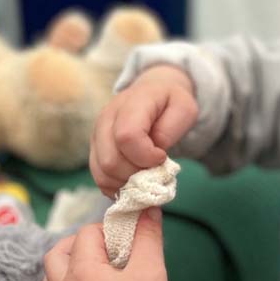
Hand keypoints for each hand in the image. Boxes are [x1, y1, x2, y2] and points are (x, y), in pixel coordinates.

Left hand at [42, 208, 178, 280]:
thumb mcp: (152, 267)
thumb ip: (148, 234)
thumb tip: (148, 208)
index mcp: (82, 272)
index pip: (85, 235)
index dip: (105, 230)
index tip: (123, 237)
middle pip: (55, 254)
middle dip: (75, 244)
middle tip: (101, 248)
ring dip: (63, 270)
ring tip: (87, 270)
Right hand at [91, 65, 197, 197]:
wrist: (153, 92)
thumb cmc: (170, 103)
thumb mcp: (184, 108)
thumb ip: (170, 129)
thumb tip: (155, 151)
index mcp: (130, 104)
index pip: (127, 137)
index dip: (146, 156)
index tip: (162, 157)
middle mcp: (106, 119)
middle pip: (111, 161)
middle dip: (138, 175)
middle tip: (155, 170)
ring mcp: (97, 135)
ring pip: (103, 174)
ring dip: (128, 184)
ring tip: (147, 177)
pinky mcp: (95, 150)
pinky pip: (101, 179)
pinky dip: (120, 188)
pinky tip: (136, 182)